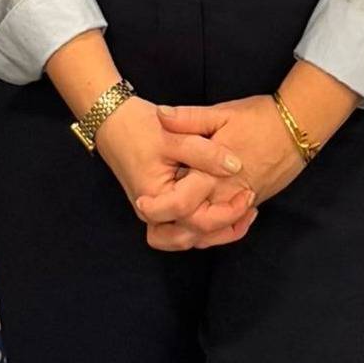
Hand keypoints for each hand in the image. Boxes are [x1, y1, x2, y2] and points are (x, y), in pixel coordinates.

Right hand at [96, 96, 255, 251]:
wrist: (113, 123)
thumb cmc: (140, 128)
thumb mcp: (175, 135)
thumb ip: (205, 152)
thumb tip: (236, 166)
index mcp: (153, 199)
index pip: (194, 218)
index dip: (226, 210)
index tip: (248, 193)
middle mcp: (151, 214)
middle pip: (190, 238)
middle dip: (223, 229)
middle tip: (249, 206)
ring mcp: (154, 214)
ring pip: (187, 239)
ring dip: (215, 233)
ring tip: (244, 213)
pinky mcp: (161, 209)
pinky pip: (185, 229)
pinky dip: (206, 226)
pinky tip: (230, 207)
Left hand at [153, 97, 305, 227]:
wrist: (299, 128)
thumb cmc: (260, 118)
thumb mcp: (222, 113)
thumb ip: (189, 118)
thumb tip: (161, 116)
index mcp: (213, 174)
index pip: (180, 203)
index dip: (158, 207)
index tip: (142, 202)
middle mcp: (226, 195)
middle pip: (193, 227)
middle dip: (169, 230)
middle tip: (152, 217)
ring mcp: (241, 202)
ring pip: (212, 232)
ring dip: (189, 234)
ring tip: (169, 223)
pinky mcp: (253, 202)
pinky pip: (229, 227)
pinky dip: (214, 231)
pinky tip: (202, 221)